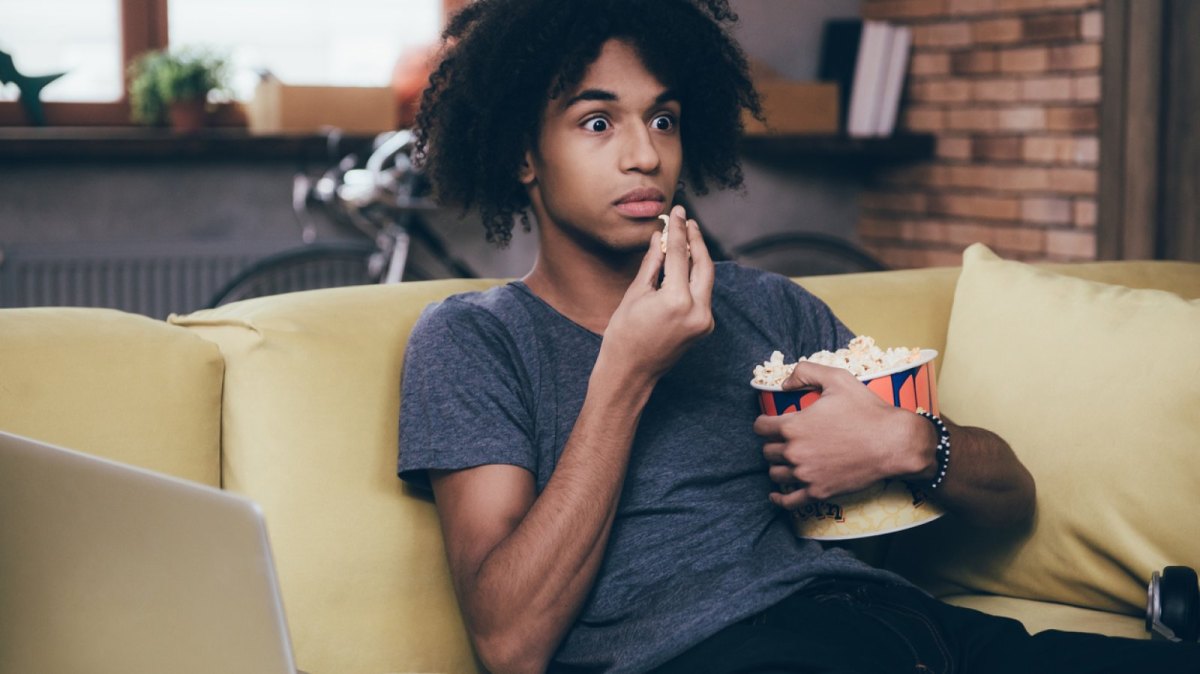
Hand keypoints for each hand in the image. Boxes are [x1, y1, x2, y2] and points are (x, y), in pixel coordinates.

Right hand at [600, 205, 714, 382]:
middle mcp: (697, 311)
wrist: (631, 371)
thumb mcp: (635, 294)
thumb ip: (652, 263)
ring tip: (687, 237)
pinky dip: (695, 277)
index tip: (677, 212)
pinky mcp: (705, 327)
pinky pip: (703, 294)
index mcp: (676, 300)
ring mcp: (704, 321)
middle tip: (688, 221)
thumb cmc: (624, 334)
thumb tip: (659, 237)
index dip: (677, 229)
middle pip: (704, 264)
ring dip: (697, 257)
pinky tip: (685, 264)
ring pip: (706, 279)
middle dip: (696, 240)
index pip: (679, 255)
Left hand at [753, 361, 935, 509]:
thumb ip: (806, 372)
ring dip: (778, 466)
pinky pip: (788, 501)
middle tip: (784, 441)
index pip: (760, 428)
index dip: (764, 423)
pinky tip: (776, 494)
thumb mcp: (838, 379)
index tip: (769, 424)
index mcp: (794, 425)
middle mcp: (794, 452)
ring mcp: (806, 474)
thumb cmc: (867, 410)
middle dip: (773, 444)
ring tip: (786, 461)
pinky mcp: (819, 492)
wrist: (894, 443)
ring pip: (775, 474)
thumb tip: (784, 384)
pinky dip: (779, 498)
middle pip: (767, 451)